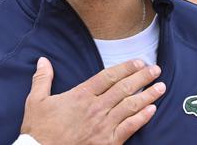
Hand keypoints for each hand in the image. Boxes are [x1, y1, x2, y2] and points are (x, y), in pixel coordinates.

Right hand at [20, 57, 164, 144]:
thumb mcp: (36, 101)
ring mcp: (103, 125)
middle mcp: (95, 108)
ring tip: (160, 87)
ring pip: (130, 106)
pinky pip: (129, 128)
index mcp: (81, 95)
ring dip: (148, 95)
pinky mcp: (107, 142)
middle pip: (124, 88)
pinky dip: (142, 118)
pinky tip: (152, 111)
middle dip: (142, 78)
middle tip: (156, 69)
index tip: (138, 62)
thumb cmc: (39, 130)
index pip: (108, 76)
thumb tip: (42, 61)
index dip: (125, 68)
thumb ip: (42, 79)